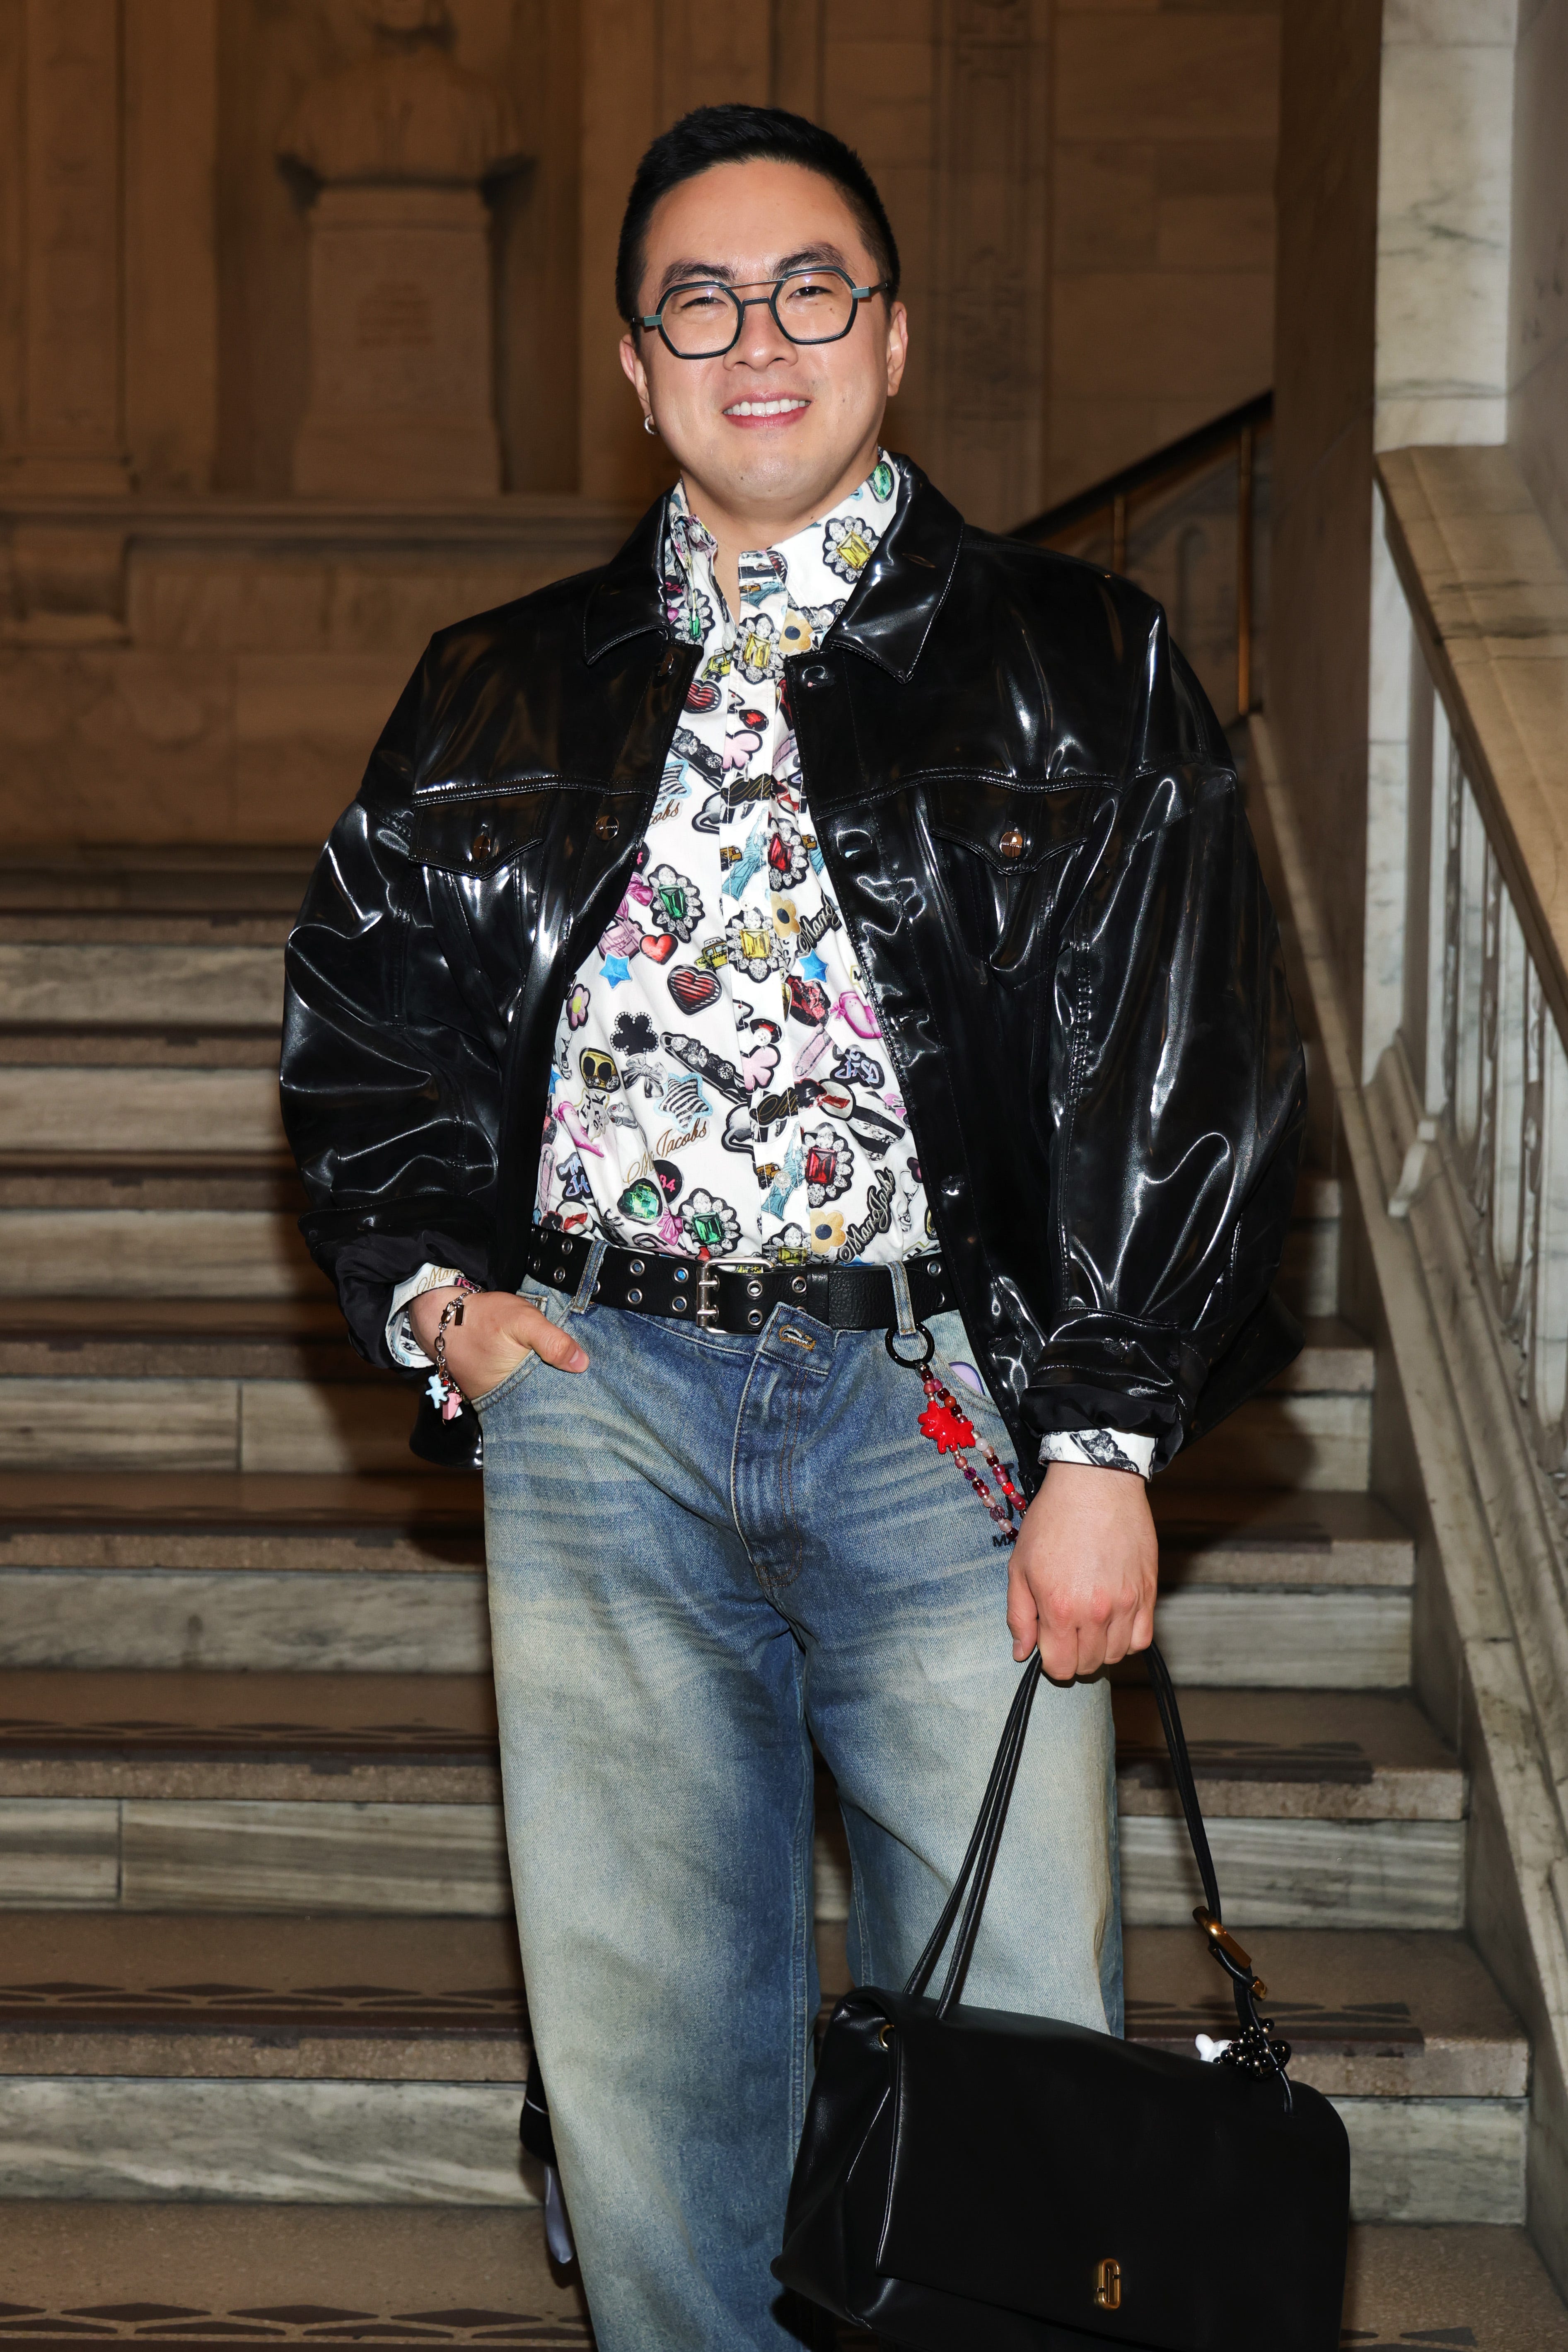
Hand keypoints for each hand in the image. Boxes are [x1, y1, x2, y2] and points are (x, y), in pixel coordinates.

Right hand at [408, 1286, 587, 1400]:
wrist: (442, 1314)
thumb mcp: (523, 1320)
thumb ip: (552, 1341)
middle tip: (583, 1381)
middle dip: (560, 1393)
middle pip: (542, 1402)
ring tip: (566, 1376)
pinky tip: (541, 1372)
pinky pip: (513, 1391)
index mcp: (516, 1390)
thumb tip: (582, 1364)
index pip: (553, 1403)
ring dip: (543, 1388)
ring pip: (528, 1396)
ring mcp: (493, 1397)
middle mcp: (503, 1401)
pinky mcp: (487, 1390)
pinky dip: (527, 1383)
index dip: (572, 1394)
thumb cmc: (484, 1317)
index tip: (590, 1386)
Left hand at [1006, 1462, 1156, 1680]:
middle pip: (1087, 1665)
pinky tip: (1113, 1622)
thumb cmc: (1053, 1520)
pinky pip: (1142, 1638)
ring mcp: (1126, 1603)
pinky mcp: (1148, 1592)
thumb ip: (1019, 1614)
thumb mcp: (1019, 1565)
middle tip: (1066, 1630)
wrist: (1095, 1483)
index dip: (1051, 1662)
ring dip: (1099, 1648)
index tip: (1048, 1645)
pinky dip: (1127, 1639)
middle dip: (1073, 1656)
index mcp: (1059, 1608)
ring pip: (1115, 1655)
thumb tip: (1022, 1653)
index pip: (1060, 1667)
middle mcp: (1095, 1612)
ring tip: (1088, 1624)